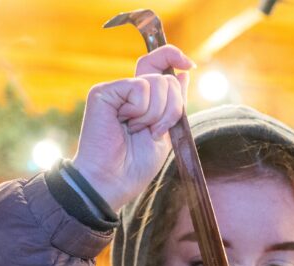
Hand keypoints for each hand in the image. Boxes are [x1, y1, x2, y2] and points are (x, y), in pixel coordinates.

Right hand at [71, 45, 193, 210]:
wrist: (114, 181)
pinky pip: (139, 88)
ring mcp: (115, 90)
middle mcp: (128, 91)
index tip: (190, 66)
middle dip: (170, 109)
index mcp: (142, 99)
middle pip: (166, 79)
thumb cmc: (137, 164)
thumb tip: (184, 72)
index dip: (174, 57)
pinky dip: (140, 110)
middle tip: (152, 131)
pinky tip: (125, 124)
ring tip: (136, 131)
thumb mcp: (167, 132)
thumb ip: (175, 102)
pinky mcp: (103, 92)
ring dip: (154, 115)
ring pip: (156, 84)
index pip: (158, 65)